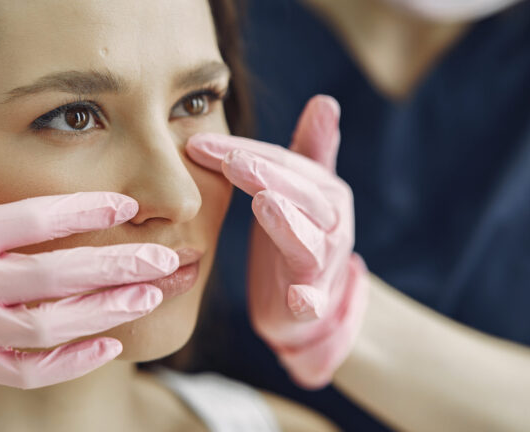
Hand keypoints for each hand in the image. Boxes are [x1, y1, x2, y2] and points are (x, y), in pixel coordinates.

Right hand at [0, 107, 177, 405]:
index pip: (27, 222)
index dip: (79, 210)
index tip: (127, 203)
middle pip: (50, 279)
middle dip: (112, 268)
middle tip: (164, 258)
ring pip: (45, 328)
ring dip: (102, 314)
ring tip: (149, 297)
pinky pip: (26, 370)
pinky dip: (69, 363)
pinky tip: (110, 347)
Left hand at [186, 96, 367, 387]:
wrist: (304, 303)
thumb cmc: (296, 236)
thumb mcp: (302, 191)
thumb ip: (311, 149)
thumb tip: (326, 100)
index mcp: (323, 193)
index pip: (283, 164)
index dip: (245, 151)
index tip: (199, 143)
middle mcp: (330, 224)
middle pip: (302, 196)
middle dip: (268, 177)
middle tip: (234, 163)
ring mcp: (323, 265)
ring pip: (308, 242)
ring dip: (289, 225)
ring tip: (266, 205)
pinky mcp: (312, 302)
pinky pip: (313, 301)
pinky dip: (308, 301)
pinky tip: (299, 299)